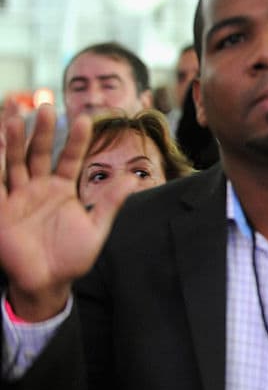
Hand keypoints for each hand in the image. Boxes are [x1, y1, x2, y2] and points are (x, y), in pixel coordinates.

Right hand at [0, 105, 116, 320]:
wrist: (47, 283)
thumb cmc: (72, 257)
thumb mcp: (96, 228)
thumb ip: (110, 202)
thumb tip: (133, 178)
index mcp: (62, 189)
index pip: (69, 158)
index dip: (76, 140)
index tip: (85, 118)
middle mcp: (38, 188)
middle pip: (38, 153)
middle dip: (41, 131)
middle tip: (45, 107)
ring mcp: (17, 197)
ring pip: (14, 163)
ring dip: (14, 141)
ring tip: (15, 117)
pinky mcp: (1, 210)